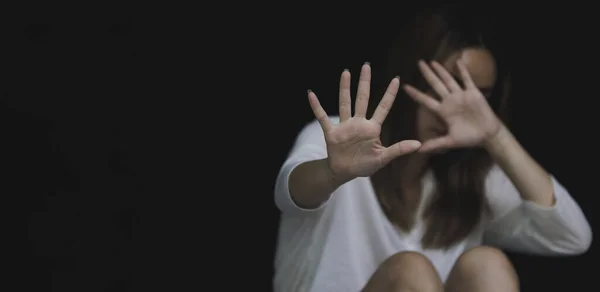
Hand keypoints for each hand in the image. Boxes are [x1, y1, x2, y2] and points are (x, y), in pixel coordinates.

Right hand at [308, 63, 421, 181]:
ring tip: (345, 72)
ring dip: (344, 88)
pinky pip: (322, 117)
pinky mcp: (331, 132)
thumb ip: (398, 149)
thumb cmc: (364, 165)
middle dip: (364, 82)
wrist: (344, 173)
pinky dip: (316, 107)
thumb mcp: (383, 158)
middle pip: (362, 99)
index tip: (397, 79)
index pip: (383, 108)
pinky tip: (311, 94)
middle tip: (366, 65)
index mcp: (372, 128)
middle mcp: (358, 123)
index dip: (390, 94)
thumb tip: (418, 144)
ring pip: (344, 103)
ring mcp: (344, 126)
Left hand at [403, 60, 501, 152]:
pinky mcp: (473, 93)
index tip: (405, 87)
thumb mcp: (450, 141)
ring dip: (441, 70)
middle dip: (427, 74)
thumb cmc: (469, 138)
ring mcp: (461, 96)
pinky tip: (458, 61)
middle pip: (435, 85)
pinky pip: (467, 80)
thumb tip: (419, 150)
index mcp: (442, 111)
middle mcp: (449, 101)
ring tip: (433, 61)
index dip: (416, 94)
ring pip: (448, 80)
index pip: (425, 100)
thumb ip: (435, 144)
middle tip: (419, 63)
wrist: (488, 135)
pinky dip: (463, 71)